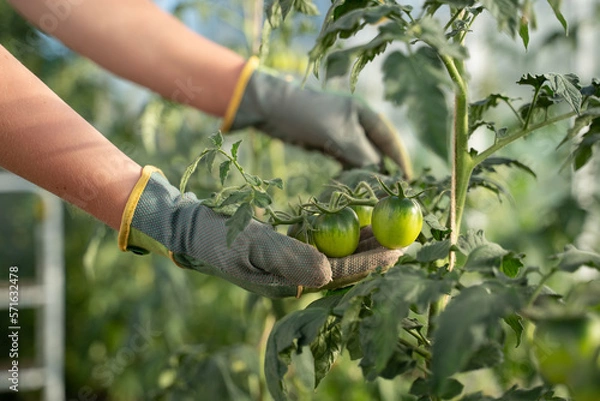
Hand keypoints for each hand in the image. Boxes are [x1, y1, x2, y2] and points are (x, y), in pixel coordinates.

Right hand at [119, 166, 401, 297]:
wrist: (194, 229)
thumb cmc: (221, 236)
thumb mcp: (252, 245)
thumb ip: (289, 258)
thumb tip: (328, 274)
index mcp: (291, 283)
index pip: (341, 274)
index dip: (371, 262)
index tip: (399, 249)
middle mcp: (297, 277)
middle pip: (346, 267)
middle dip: (376, 253)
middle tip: (406, 236)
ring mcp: (293, 263)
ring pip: (338, 254)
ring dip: (364, 241)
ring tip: (390, 226)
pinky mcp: (289, 249)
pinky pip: (324, 243)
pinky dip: (344, 231)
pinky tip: (358, 219)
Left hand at [221, 57, 412, 177]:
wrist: (273, 110)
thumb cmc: (307, 115)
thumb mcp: (338, 135)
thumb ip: (361, 154)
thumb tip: (380, 174)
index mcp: (363, 113)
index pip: (388, 138)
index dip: (399, 159)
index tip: (408, 180)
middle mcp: (355, 122)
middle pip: (376, 150)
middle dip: (383, 170)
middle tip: (391, 193)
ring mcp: (341, 134)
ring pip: (360, 158)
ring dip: (366, 174)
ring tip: (374, 195)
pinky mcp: (327, 144)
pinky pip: (345, 162)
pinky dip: (350, 174)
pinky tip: (353, 188)